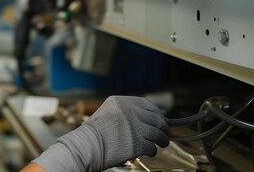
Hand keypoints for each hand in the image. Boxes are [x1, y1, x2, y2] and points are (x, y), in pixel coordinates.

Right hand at [33, 96, 169, 171]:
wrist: (87, 146)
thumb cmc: (95, 133)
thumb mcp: (108, 112)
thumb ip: (125, 111)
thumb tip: (148, 116)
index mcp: (122, 102)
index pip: (147, 104)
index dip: (157, 112)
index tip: (161, 118)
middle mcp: (130, 112)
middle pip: (156, 119)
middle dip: (163, 127)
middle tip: (165, 133)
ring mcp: (135, 127)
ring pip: (158, 133)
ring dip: (162, 139)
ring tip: (162, 143)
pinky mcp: (137, 143)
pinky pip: (152, 147)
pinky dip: (153, 151)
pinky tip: (150, 152)